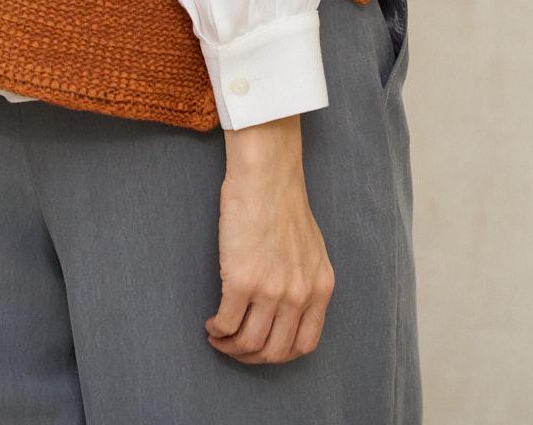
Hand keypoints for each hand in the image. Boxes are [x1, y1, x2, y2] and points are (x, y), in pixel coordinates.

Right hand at [206, 113, 334, 363]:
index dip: (278, 354)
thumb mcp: (311, 249)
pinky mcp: (242, 280)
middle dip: (250, 357)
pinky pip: (227, 323)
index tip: (261, 349)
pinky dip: (217, 330)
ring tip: (219, 335)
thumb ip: (305, 281)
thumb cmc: (283, 203)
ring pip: (248, 344)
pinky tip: (212, 323)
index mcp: (319, 287)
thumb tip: (287, 308)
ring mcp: (272, 290)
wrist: (267, 175)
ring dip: (229, 347)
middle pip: (274, 351)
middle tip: (234, 347)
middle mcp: (299, 294)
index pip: (304, 344)